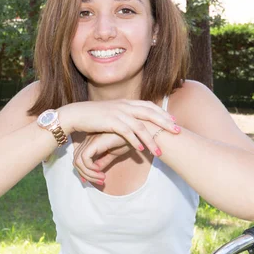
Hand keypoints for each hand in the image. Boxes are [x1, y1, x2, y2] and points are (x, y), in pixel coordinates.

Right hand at [58, 99, 178, 155]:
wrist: (76, 114)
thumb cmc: (94, 116)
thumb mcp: (113, 112)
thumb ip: (125, 114)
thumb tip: (134, 121)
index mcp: (126, 102)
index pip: (149, 106)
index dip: (162, 113)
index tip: (174, 120)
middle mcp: (125, 105)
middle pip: (150, 113)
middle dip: (165, 123)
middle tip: (177, 131)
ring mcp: (118, 113)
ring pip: (140, 126)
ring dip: (151, 139)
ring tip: (159, 151)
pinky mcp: (111, 121)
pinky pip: (127, 132)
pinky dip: (136, 141)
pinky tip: (142, 150)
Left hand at [73, 132, 130, 183]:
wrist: (136, 133)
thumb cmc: (127, 140)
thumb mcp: (113, 154)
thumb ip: (102, 162)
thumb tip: (96, 172)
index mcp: (91, 141)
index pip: (79, 158)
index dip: (83, 171)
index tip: (95, 180)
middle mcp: (88, 140)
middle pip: (76, 160)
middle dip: (85, 175)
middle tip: (100, 181)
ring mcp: (90, 140)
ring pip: (78, 161)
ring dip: (88, 174)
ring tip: (102, 178)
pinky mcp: (94, 142)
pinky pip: (84, 159)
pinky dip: (90, 168)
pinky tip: (101, 171)